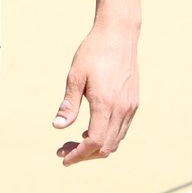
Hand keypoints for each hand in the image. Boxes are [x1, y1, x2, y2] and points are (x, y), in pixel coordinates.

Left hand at [52, 25, 137, 165]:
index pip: (95, 142)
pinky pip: (122, 129)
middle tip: (63, 149)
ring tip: (75, 142)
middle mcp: (122, 109)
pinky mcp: (133, 102)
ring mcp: (130, 107)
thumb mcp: (75, 76)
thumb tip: (58, 127)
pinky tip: (92, 129)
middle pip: (106, 147)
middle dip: (84, 154)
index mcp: (105, 103)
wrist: (119, 34)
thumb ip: (69, 104)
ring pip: (116, 141)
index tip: (63, 157)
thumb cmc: (93, 51)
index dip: (79, 154)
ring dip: (96, 147)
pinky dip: (107, 137)